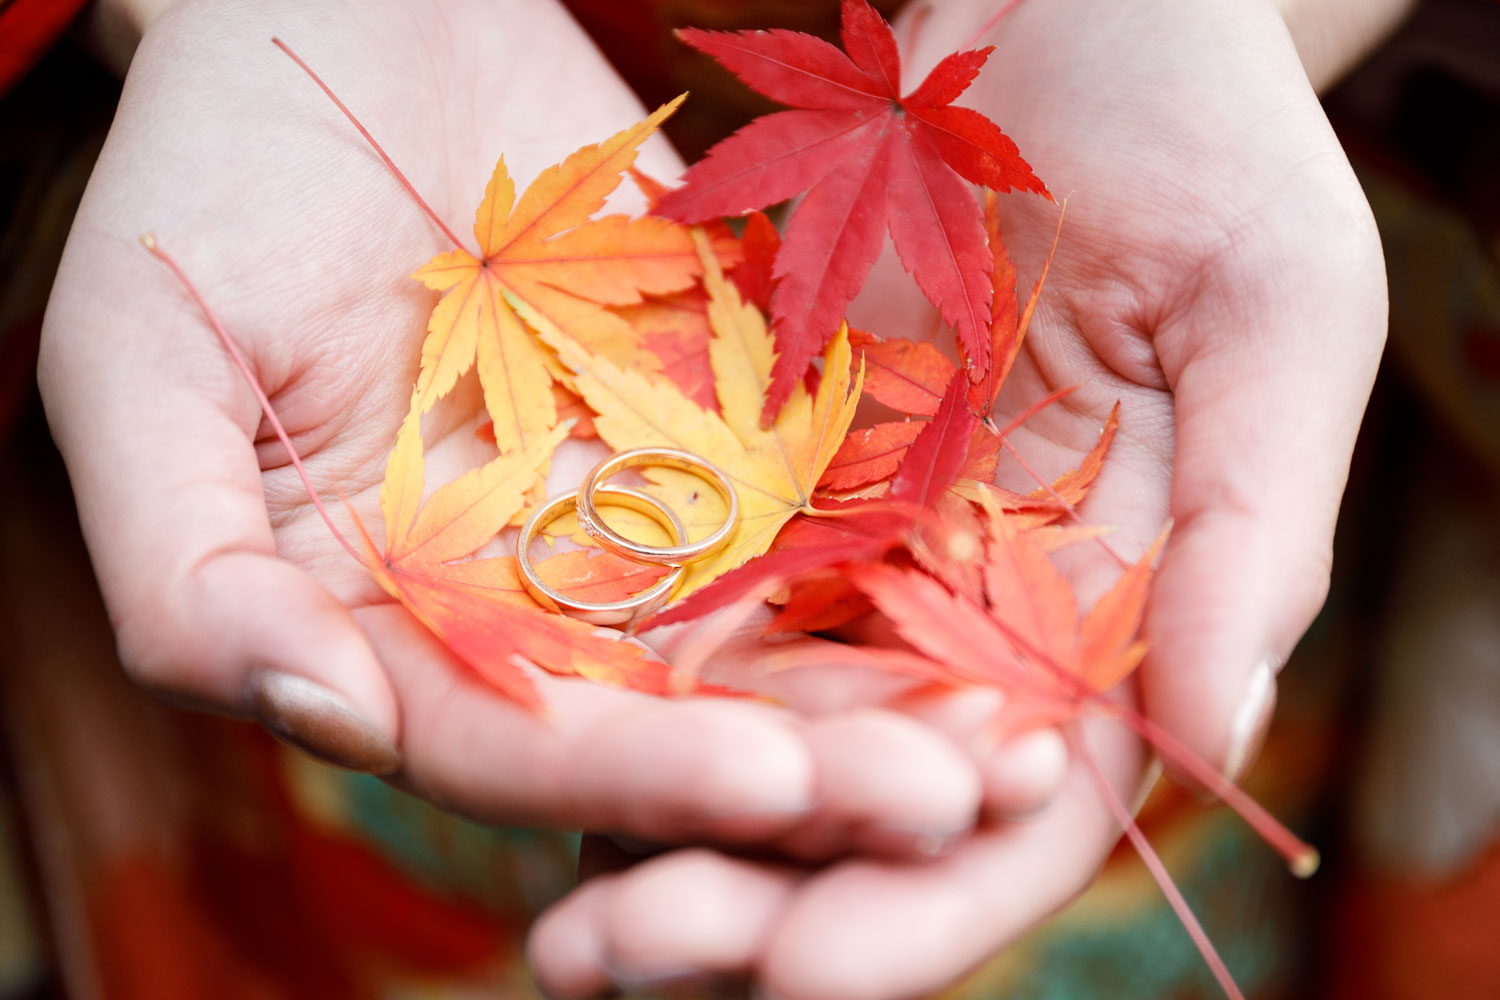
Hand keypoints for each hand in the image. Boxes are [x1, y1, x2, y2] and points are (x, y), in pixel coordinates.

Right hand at [38, 0, 1023, 860]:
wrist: (339, 17)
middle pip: (682, 718)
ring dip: (899, 693)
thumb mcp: (143, 366)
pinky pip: (841, 498)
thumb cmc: (207, 178)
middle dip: (812, 774)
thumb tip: (304, 709)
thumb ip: (188, 567)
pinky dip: (928, 554)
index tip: (763, 783)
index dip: (632, 773)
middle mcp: (534, 593)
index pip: (517, 741)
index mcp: (394, 620)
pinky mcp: (740, 418)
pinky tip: (1019, 590)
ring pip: (783, 636)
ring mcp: (647, 508)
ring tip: (1015, 739)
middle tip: (948, 799)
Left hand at [526, 0, 1385, 995]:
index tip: (808, 970)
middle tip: (611, 960)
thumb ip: (1249, 531)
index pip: (1021, 813)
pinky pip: (670, 590)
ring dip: (648, 826)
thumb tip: (1219, 740)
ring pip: (746, 727)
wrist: (1077, 15)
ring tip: (551, 922)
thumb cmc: (1213, 147)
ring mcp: (851, 547)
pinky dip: (605, 677)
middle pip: (856, 806)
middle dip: (750, 900)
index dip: (923, 905)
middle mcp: (966, 612)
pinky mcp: (755, 468)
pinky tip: (516, 736)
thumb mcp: (1273, 321)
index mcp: (1105, 616)